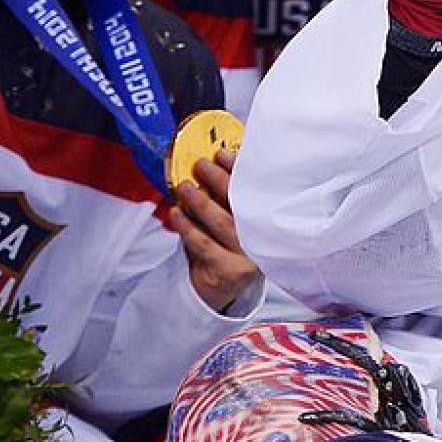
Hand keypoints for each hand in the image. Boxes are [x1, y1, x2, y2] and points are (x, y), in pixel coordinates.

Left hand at [172, 150, 261, 312]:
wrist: (219, 287)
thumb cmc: (221, 245)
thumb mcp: (227, 219)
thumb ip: (222, 197)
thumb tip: (207, 163)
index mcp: (266, 220)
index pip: (257, 190)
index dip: (240, 170)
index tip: (223, 154)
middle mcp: (265, 237)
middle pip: (243, 204)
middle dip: (220, 181)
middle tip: (200, 165)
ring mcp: (251, 255)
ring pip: (224, 223)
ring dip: (201, 202)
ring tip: (185, 187)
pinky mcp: (234, 270)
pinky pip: (205, 245)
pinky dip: (188, 228)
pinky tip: (176, 214)